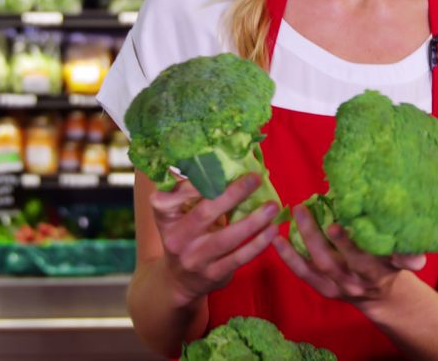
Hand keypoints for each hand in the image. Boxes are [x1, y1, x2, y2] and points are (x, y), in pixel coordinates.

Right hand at [151, 173, 279, 306]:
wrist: (178, 280)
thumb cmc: (184, 234)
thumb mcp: (177, 213)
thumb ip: (192, 191)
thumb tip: (221, 157)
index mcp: (164, 216)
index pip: (176, 194)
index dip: (197, 181)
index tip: (222, 167)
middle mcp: (176, 238)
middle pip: (205, 213)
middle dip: (233, 194)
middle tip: (255, 178)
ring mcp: (194, 259)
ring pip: (226, 238)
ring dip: (253, 221)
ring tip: (273, 206)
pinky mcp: (212, 274)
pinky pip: (239, 257)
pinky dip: (258, 244)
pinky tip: (272, 230)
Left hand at [272, 205, 425, 306]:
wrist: (385, 297)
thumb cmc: (393, 265)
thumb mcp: (405, 261)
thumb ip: (409, 257)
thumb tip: (416, 258)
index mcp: (377, 272)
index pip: (362, 260)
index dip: (347, 244)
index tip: (334, 224)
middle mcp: (355, 281)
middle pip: (331, 262)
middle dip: (314, 236)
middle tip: (302, 209)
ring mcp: (337, 287)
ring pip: (315, 266)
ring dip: (299, 242)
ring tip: (287, 218)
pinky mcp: (325, 289)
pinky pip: (304, 274)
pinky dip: (289, 258)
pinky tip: (276, 239)